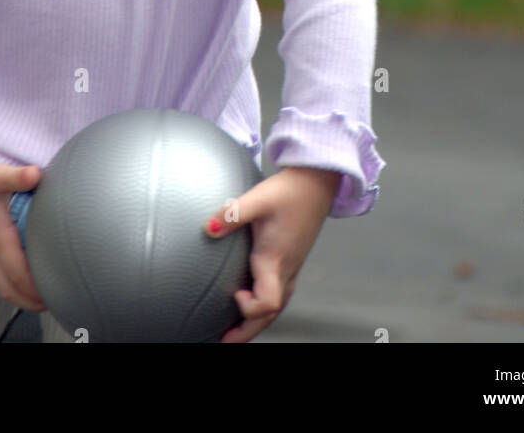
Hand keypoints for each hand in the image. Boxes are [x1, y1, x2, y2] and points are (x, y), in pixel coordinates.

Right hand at [0, 153, 46, 311]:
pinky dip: (13, 281)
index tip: (54, 292)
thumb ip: (18, 176)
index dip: (35, 288)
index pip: (18, 274)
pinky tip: (26, 273)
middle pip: (9, 289)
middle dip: (29, 301)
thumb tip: (37, 174)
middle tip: (53, 302)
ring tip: (43, 294)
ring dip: (21, 294)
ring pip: (2, 283)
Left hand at [203, 166, 340, 342]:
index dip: (249, 308)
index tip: (234, 294)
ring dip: (256, 323)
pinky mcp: (292, 261)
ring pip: (276, 308)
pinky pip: (279, 295)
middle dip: (247, 332)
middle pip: (270, 316)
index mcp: (276, 259)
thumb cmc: (289, 190)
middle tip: (223, 341)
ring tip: (233, 331)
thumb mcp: (258, 198)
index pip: (267, 303)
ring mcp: (291, 267)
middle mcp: (286, 269)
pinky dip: (264, 308)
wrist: (315, 182)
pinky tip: (250, 301)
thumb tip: (208, 227)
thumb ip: (232, 214)